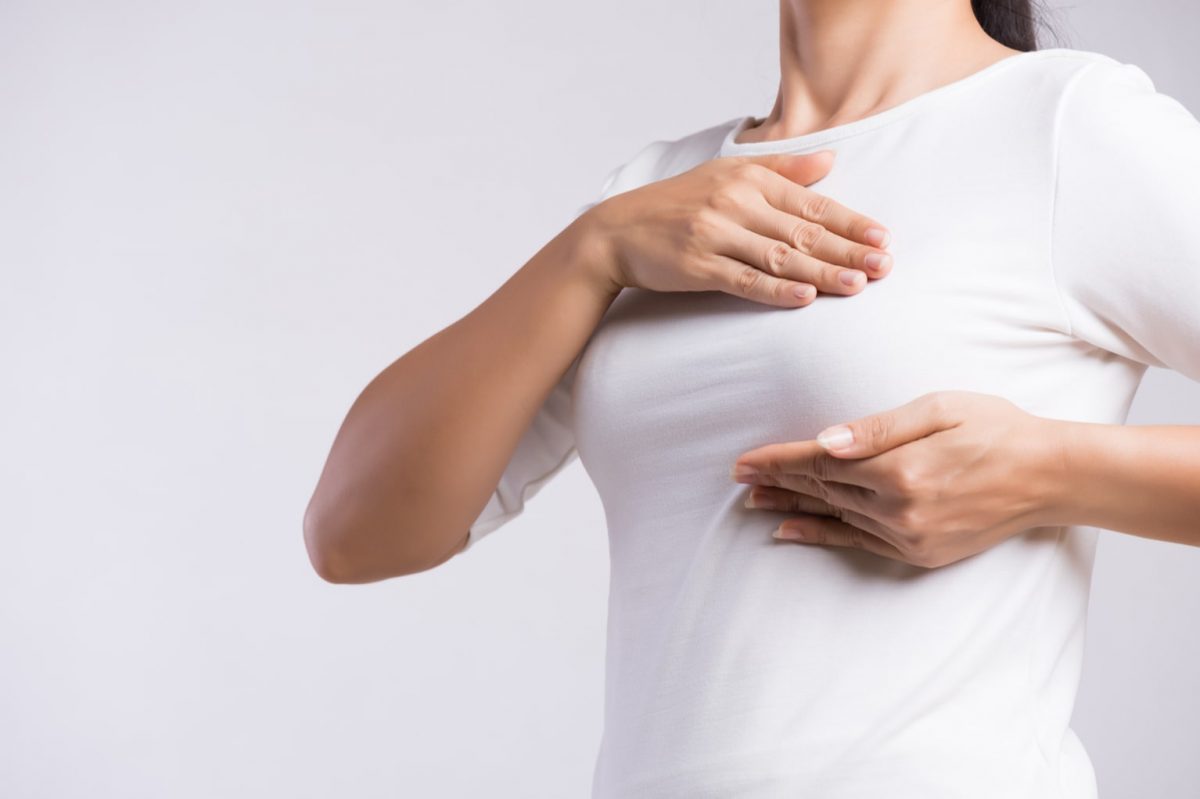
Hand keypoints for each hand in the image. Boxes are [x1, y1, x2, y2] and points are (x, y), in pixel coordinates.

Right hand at [585, 151, 893, 307]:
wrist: (618, 231)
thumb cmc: (676, 204)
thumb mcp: (727, 174)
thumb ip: (782, 170)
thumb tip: (832, 163)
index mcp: (749, 180)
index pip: (811, 204)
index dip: (851, 222)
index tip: (882, 238)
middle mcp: (735, 203)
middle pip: (803, 233)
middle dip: (848, 250)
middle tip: (884, 266)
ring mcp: (716, 235)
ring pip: (780, 258)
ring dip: (823, 272)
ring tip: (857, 285)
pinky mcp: (698, 265)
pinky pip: (745, 280)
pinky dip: (776, 290)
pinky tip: (804, 298)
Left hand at [730, 391, 1064, 567]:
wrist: (1050, 477)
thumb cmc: (996, 429)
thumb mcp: (939, 409)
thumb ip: (877, 428)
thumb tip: (826, 442)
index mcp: (899, 468)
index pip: (820, 463)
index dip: (777, 461)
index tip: (742, 461)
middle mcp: (898, 508)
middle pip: (821, 490)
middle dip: (777, 481)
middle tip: (737, 478)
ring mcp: (908, 536)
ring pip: (834, 515)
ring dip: (792, 506)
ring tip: (754, 500)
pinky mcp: (919, 553)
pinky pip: (856, 543)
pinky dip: (820, 536)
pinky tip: (788, 531)